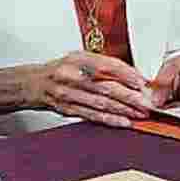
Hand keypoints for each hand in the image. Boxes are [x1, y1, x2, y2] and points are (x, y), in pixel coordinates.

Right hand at [30, 52, 150, 127]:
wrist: (33, 83)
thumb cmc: (59, 70)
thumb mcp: (79, 59)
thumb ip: (103, 65)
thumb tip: (132, 75)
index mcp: (77, 59)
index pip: (106, 65)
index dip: (127, 74)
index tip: (142, 82)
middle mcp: (71, 76)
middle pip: (105, 87)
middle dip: (130, 97)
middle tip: (146, 102)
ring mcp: (67, 94)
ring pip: (100, 103)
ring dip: (123, 110)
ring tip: (139, 114)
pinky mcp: (66, 109)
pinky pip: (91, 116)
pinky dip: (109, 120)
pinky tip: (123, 122)